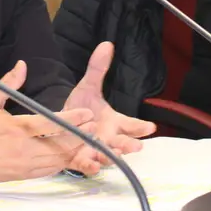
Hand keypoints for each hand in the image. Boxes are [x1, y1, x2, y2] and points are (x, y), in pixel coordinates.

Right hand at [0, 60, 95, 182]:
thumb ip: (8, 83)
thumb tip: (22, 66)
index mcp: (16, 128)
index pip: (51, 124)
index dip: (72, 119)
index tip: (87, 114)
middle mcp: (23, 148)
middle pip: (60, 145)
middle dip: (80, 136)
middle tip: (95, 127)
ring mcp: (24, 165)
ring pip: (57, 160)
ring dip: (74, 151)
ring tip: (89, 141)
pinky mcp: (22, 176)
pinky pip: (48, 171)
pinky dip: (61, 163)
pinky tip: (71, 155)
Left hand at [63, 42, 156, 173]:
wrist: (59, 125)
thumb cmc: (80, 108)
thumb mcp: (88, 87)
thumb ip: (97, 69)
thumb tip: (106, 44)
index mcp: (115, 122)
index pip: (132, 125)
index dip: (141, 127)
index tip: (150, 127)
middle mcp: (109, 138)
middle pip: (123, 143)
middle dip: (129, 145)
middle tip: (136, 146)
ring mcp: (96, 150)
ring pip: (107, 155)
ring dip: (110, 155)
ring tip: (111, 153)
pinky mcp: (81, 159)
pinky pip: (87, 165)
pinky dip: (90, 166)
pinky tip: (92, 165)